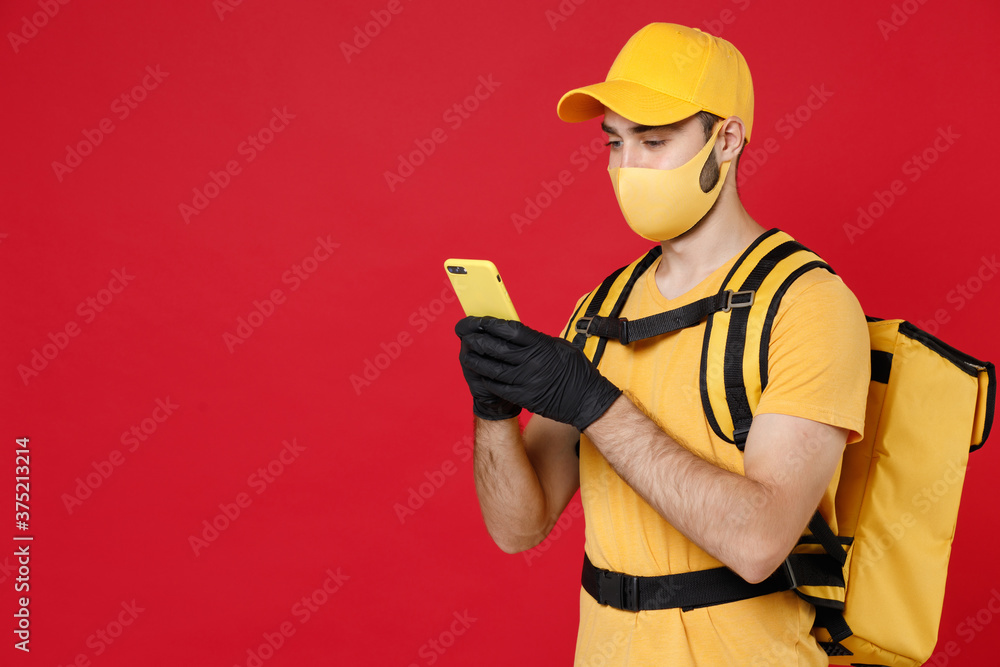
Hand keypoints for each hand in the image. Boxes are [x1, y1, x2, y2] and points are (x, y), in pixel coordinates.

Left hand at [454, 316, 621, 431]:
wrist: (587, 401)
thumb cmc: (577, 371)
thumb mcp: (560, 347)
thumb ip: (537, 340)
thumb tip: (516, 333)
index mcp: (542, 345)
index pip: (510, 329)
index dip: (492, 324)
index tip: (480, 320)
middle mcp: (532, 362)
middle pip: (497, 347)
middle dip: (479, 339)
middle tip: (466, 333)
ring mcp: (527, 381)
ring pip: (493, 368)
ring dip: (477, 359)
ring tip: (468, 352)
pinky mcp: (524, 397)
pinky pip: (499, 387)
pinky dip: (487, 379)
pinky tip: (480, 373)